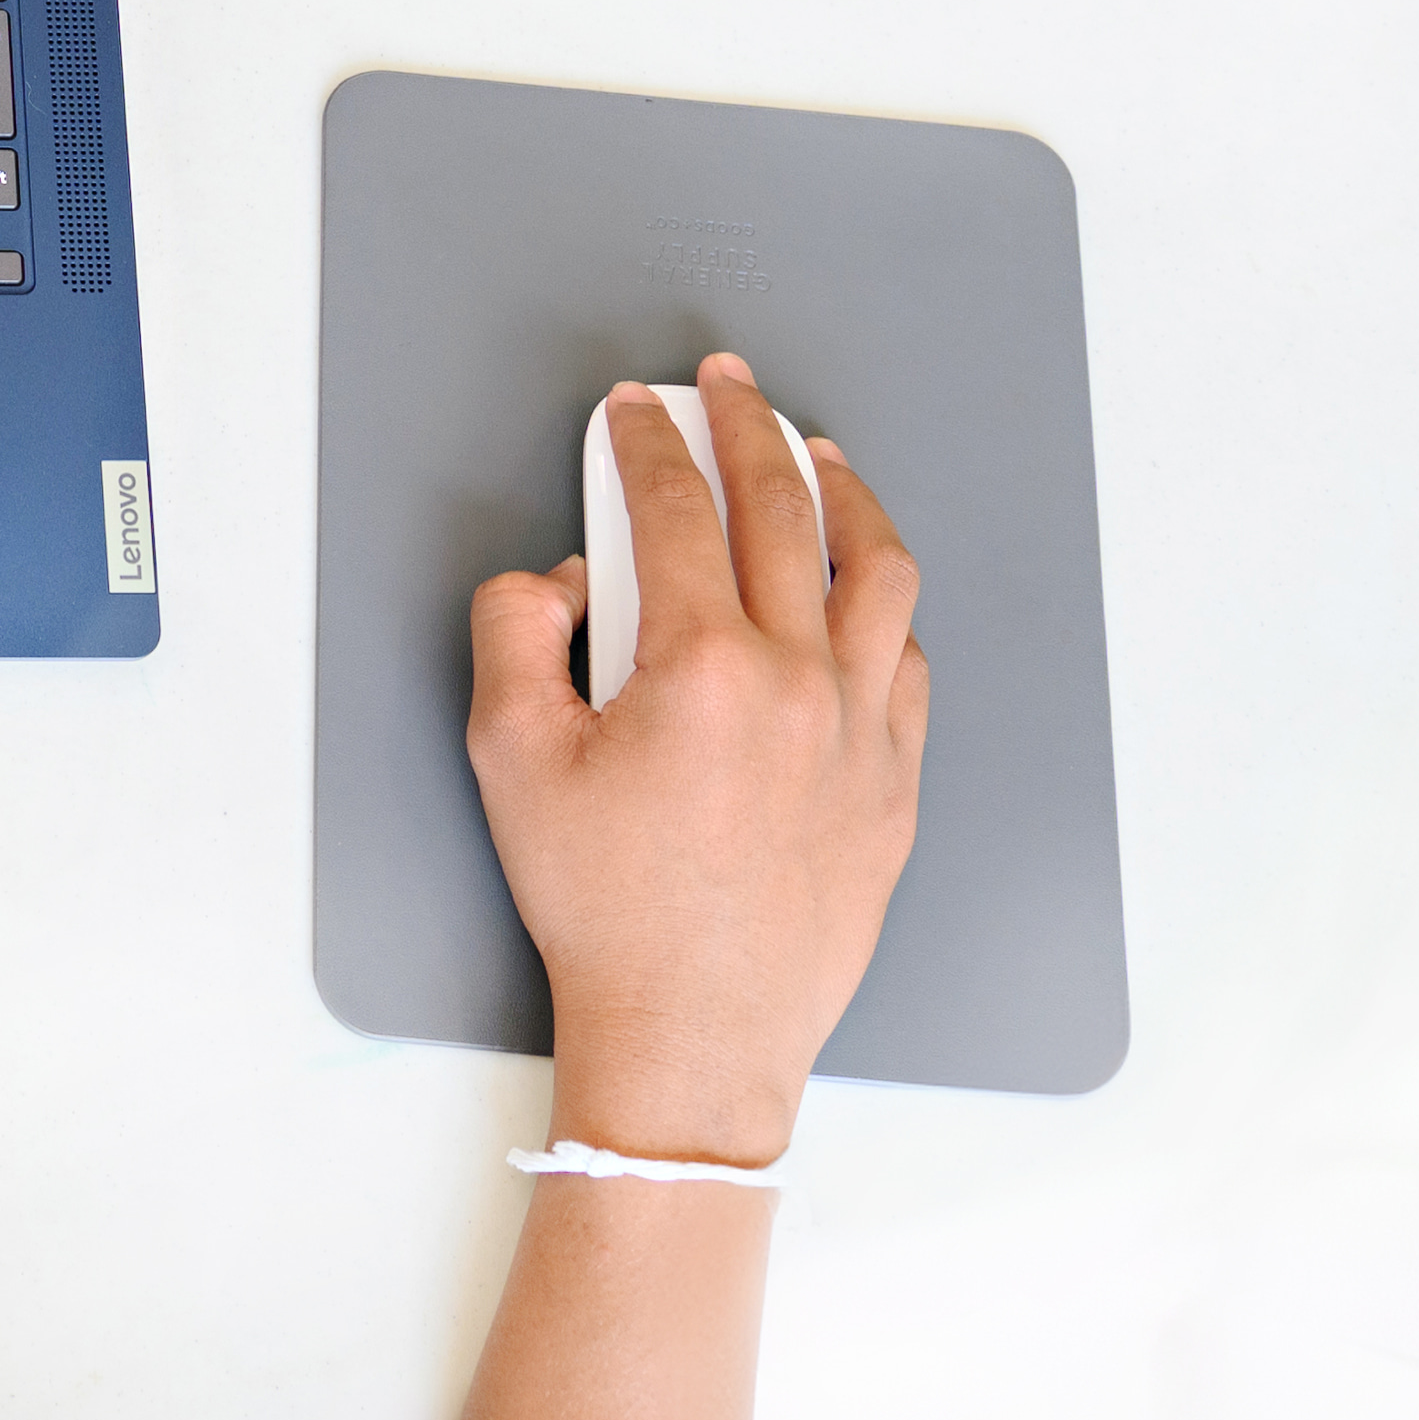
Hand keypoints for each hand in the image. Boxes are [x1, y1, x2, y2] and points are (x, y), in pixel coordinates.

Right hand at [464, 354, 928, 1165]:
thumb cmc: (604, 909)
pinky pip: (910, 660)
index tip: (632, 412)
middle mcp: (801, 685)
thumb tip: (560, 581)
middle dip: (746, 428)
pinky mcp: (896, 783)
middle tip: (723, 387)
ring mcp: (864, 733)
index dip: (646, 443)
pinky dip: (883, 602)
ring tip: (816, 457)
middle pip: (782, 512)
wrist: (693, 1032)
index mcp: (703, 669)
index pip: (676, 510)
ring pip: (876, 571)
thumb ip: (514, 634)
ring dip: (841, 494)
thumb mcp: (508, 759)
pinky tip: (859, 586)